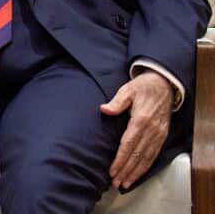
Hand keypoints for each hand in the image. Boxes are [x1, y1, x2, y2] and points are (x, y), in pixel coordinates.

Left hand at [100, 70, 173, 188]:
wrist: (164, 85)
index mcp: (141, 119)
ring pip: (147, 158)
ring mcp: (159, 134)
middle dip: (126, 170)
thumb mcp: (127, 90)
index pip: (129, 144)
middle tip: (116, 183)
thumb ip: (116, 102)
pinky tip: (138, 174)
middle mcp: (152, 130)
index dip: (120, 159)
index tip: (112, 170)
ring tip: (125, 183)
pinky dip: (146, 166)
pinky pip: (154, 155)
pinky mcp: (162, 136)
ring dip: (136, 172)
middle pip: (137, 155)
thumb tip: (104, 109)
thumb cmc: (142, 87)